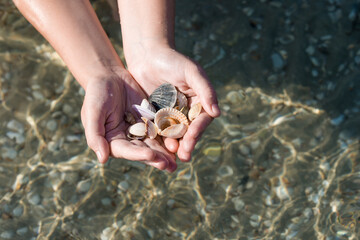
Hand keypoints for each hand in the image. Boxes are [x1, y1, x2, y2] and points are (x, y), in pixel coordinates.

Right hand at [80, 67, 176, 171]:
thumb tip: (102, 159)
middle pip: (143, 151)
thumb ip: (95, 136)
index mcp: (112, 142)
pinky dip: (170, 137)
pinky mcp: (151, 121)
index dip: (138, 154)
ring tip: (176, 162)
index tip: (150, 155)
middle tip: (169, 165)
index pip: (126, 151)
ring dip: (165, 154)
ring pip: (154, 144)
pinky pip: (161, 130)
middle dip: (156, 158)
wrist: (109, 76)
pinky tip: (180, 142)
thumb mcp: (93, 113)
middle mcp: (127, 139)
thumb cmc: (96, 94)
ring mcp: (140, 131)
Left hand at [125, 44, 220, 161]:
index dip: (197, 131)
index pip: (201, 120)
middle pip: (189, 131)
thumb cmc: (172, 60)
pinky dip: (158, 140)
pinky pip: (158, 131)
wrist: (147, 55)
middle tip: (184, 155)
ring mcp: (171, 116)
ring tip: (171, 156)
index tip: (191, 139)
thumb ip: (205, 90)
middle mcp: (187, 111)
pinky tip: (155, 149)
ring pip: (174, 134)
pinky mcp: (155, 117)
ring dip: (174, 146)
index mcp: (199, 102)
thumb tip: (217, 112)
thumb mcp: (192, 72)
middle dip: (187, 144)